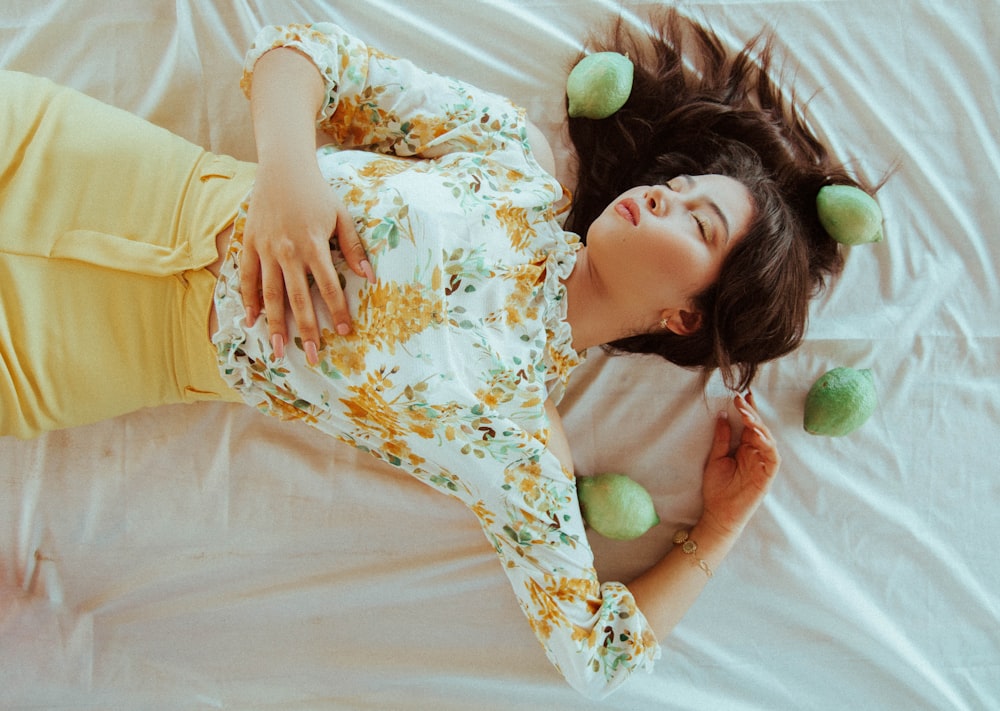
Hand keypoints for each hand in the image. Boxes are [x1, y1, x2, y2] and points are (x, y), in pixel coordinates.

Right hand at [239, 164, 374, 363]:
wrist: (282, 169)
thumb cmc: (317, 193)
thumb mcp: (341, 216)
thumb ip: (353, 247)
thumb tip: (370, 277)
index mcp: (314, 245)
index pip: (328, 287)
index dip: (336, 311)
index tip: (342, 332)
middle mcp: (288, 251)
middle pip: (298, 299)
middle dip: (306, 330)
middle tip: (313, 356)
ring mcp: (266, 249)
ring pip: (270, 294)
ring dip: (275, 324)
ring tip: (279, 349)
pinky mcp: (249, 244)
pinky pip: (247, 277)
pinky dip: (248, 299)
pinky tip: (252, 320)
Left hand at [699, 392, 780, 538]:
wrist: (718, 514)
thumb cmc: (717, 489)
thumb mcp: (716, 458)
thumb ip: (722, 438)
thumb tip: (723, 415)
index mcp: (744, 449)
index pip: (749, 426)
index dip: (748, 410)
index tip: (741, 394)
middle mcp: (756, 454)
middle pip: (759, 429)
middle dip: (752, 412)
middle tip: (741, 398)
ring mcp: (763, 464)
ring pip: (767, 439)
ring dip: (758, 425)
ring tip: (746, 413)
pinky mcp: (767, 475)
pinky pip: (772, 456)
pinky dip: (767, 444)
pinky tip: (757, 434)